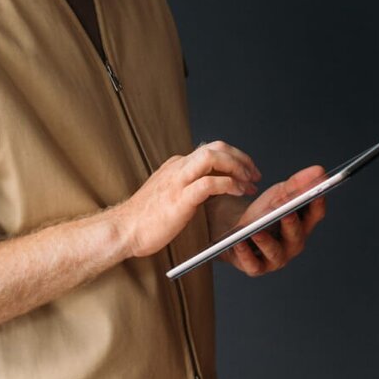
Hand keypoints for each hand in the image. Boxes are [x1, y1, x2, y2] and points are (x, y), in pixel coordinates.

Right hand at [113, 141, 259, 258]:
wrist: (123, 230)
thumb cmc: (146, 218)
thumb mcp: (170, 193)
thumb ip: (188, 185)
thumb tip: (212, 186)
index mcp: (177, 166)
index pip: (212, 149)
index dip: (235, 157)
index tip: (248, 171)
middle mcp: (179, 167)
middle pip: (216, 147)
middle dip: (241, 158)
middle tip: (255, 175)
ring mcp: (178, 181)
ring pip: (213, 157)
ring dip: (237, 167)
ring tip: (249, 182)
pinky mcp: (179, 199)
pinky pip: (209, 183)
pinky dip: (228, 184)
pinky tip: (237, 192)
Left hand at [221, 165, 327, 276]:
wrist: (237, 232)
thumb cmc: (262, 214)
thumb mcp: (278, 194)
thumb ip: (297, 183)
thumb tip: (319, 170)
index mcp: (303, 225)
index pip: (315, 214)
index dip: (317, 203)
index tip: (317, 192)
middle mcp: (293, 244)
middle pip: (297, 235)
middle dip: (292, 224)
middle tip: (287, 213)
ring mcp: (276, 258)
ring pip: (275, 252)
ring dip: (267, 241)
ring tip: (257, 231)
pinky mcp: (256, 267)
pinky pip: (253, 263)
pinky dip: (245, 253)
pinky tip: (239, 243)